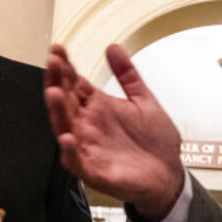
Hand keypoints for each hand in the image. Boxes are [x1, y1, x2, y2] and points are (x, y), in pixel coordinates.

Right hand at [45, 44, 183, 221]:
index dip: (64, 67)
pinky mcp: (94, 171)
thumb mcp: (144, 101)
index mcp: (97, 107)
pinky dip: (70, 151)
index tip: (58, 49)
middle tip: (52, 63)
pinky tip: (67, 137)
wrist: (169, 174)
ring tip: (54, 92)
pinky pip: (76, 162)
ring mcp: (88, 148)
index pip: (74, 84)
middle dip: (56, 82)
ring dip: (58, 111)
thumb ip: (128, 75)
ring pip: (65, 128)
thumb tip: (113, 47)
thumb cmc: (155, 142)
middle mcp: (87, 126)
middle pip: (65, 102)